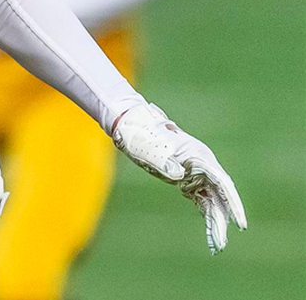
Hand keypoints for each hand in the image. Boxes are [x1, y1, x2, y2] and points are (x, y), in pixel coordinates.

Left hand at [112, 103, 246, 253]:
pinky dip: (207, 217)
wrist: (134, 127)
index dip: (233, 203)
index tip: (240, 223)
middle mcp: (203, 166)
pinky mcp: (188, 181)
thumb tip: (180, 175)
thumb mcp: (153, 150)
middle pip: (220, 196)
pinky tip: (211, 236)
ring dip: (215, 223)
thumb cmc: (144, 136)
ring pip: (212, 201)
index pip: (223, 183)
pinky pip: (202, 201)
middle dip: (223, 220)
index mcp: (199, 156)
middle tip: (221, 244)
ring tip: (217, 247)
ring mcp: (197, 174)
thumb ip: (167, 162)